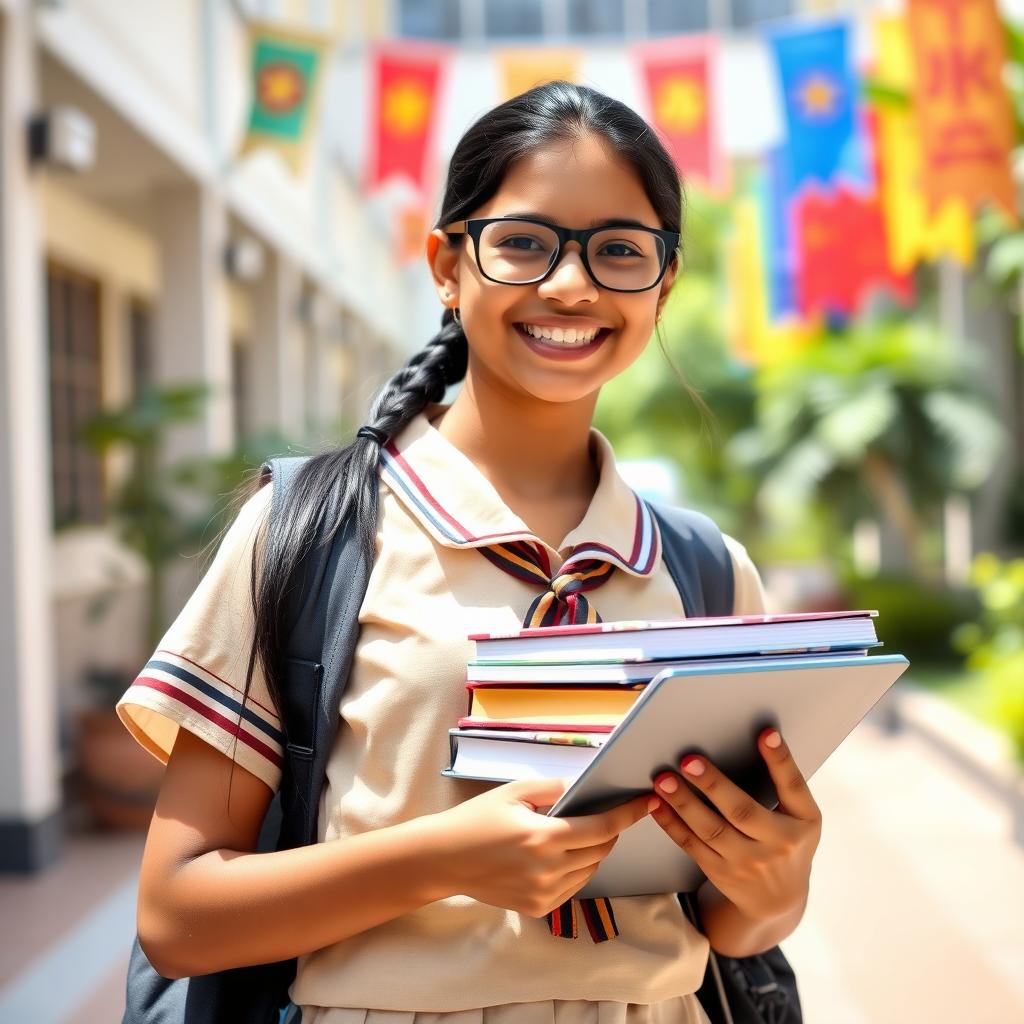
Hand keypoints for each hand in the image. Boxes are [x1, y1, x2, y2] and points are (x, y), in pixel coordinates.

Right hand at [431, 777, 655, 917]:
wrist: (443, 859)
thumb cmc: (477, 819)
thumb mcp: (513, 792)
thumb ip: (553, 788)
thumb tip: (584, 786)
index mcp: (543, 837)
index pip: (601, 828)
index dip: (627, 814)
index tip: (646, 802)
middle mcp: (547, 869)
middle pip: (600, 851)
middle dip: (609, 832)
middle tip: (604, 815)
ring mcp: (543, 893)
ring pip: (589, 871)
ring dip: (593, 852)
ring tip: (577, 834)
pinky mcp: (537, 908)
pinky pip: (572, 888)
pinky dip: (576, 871)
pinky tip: (559, 856)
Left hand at [650, 729, 820, 923]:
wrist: (778, 900)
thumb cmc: (789, 841)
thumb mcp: (801, 816)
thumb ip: (784, 782)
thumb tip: (761, 734)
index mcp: (803, 821)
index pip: (793, 787)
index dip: (780, 759)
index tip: (765, 733)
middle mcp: (777, 844)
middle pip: (742, 812)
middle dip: (713, 784)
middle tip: (689, 760)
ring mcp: (747, 862)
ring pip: (711, 830)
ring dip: (683, 803)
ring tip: (664, 780)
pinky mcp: (720, 871)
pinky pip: (692, 845)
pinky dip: (671, 824)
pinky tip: (657, 804)